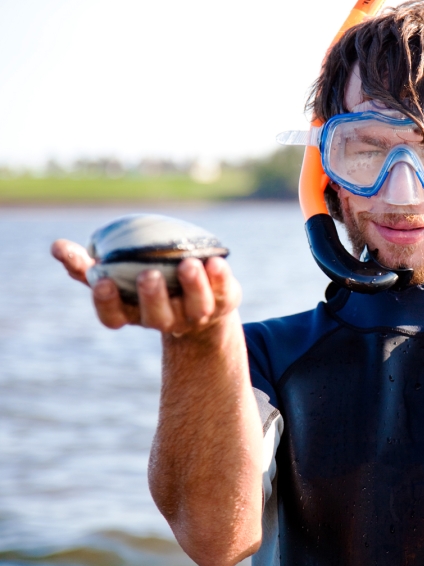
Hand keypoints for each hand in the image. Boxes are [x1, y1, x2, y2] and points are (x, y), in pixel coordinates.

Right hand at [51, 239, 240, 335]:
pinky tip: (215, 261)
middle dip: (152, 296)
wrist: (203, 300)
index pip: (115, 317)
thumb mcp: (118, 273)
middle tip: (147, 274)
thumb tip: (56, 246)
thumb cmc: (150, 283)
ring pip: (196, 306)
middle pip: (157, 316)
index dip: (107, 303)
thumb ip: (87, 264)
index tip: (102, 282)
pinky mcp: (225, 302)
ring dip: (192, 285)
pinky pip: (224, 291)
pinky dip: (220, 277)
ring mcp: (197, 314)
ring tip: (188, 264)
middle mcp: (166, 319)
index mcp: (135, 313)